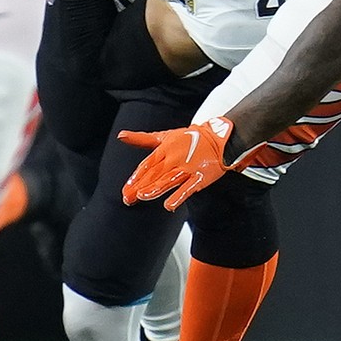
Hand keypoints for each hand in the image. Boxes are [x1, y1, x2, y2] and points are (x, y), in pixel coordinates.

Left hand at [120, 116, 240, 210]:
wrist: (219, 137)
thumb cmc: (189, 138)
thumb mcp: (164, 136)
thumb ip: (142, 139)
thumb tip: (121, 135)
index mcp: (165, 149)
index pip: (147, 164)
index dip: (136, 177)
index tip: (125, 189)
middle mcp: (174, 158)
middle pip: (154, 174)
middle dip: (140, 187)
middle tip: (128, 198)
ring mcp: (187, 168)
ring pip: (168, 180)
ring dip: (155, 188)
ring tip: (143, 196)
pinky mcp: (200, 177)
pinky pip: (188, 188)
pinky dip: (179, 196)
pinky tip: (169, 205)